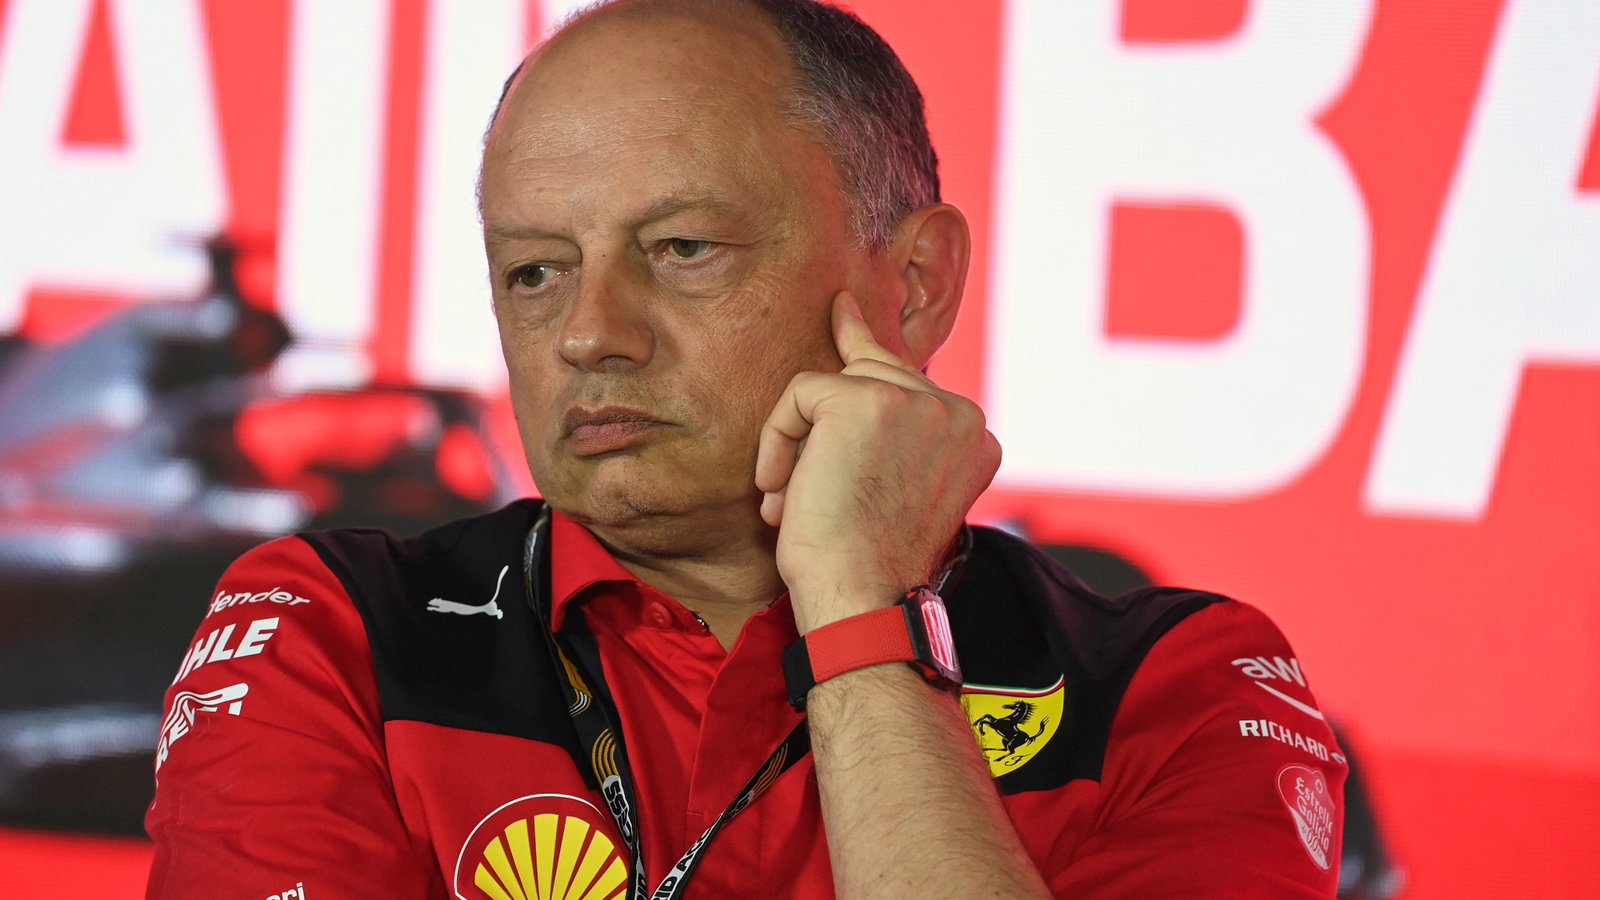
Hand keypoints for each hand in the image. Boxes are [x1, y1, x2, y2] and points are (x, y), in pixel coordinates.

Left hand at [754, 291, 999, 631]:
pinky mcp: (866, 401)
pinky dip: (777, 442)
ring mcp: (916, 402)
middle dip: (824, 418)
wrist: (861, 598)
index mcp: (975, 436)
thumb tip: (853, 360)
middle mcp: (958, 412)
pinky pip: (800, 395)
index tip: (842, 312)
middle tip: (798, 480)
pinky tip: (783, 490)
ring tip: (793, 500)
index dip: (866, 352)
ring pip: (833, 385)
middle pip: (874, 370)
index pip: (912, 380)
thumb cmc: (867, 561)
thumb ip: (895, 432)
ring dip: (799, 445)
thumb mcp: (897, 486)